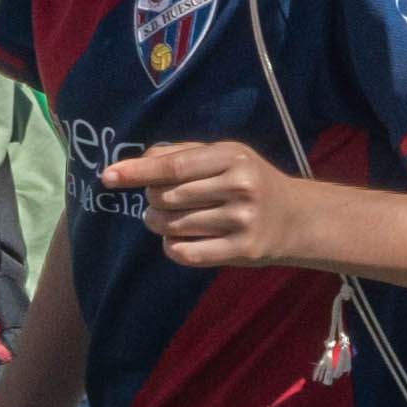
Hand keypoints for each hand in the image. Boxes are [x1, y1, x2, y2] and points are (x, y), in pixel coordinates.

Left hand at [113, 138, 315, 277]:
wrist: (298, 218)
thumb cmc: (249, 181)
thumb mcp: (224, 156)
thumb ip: (180, 154)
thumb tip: (135, 164)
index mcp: (233, 157)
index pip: (172, 166)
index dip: (137, 172)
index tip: (107, 177)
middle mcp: (240, 187)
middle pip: (167, 197)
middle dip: (152, 200)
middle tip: (161, 201)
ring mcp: (243, 220)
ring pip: (172, 226)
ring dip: (159, 224)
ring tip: (168, 220)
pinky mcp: (243, 250)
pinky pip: (186, 253)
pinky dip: (172, 248)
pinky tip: (178, 240)